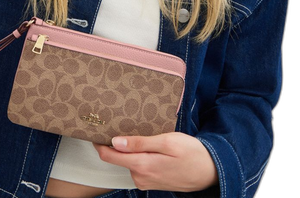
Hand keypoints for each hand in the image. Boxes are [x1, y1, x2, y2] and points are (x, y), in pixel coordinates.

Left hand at [94, 132, 217, 191]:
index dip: (98, 143)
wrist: (211, 171)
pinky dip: (138, 155)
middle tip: (118, 125)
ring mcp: (146, 181)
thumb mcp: (167, 142)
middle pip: (117, 158)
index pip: (109, 156)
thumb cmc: (191, 153)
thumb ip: (140, 143)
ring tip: (139, 134)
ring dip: (129, 149)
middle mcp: (140, 177)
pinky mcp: (152, 181)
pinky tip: (149, 147)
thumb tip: (116, 142)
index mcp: (142, 166)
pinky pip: (138, 166)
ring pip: (128, 161)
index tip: (95, 130)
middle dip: (114, 144)